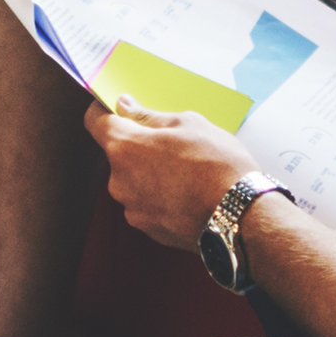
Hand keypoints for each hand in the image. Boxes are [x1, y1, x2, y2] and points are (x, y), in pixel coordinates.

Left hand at [88, 97, 257, 253]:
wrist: (240, 215)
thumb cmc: (216, 164)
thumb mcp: (187, 123)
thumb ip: (149, 115)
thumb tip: (126, 106)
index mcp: (124, 147)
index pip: (95, 121)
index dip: (104, 110)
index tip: (117, 107)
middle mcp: (119, 181)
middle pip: (119, 154)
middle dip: (139, 146)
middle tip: (172, 143)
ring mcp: (132, 209)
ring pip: (134, 180)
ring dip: (151, 173)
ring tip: (186, 171)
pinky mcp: (148, 229)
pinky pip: (148, 203)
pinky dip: (161, 196)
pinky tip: (188, 192)